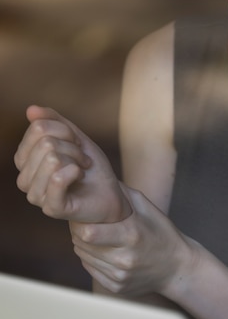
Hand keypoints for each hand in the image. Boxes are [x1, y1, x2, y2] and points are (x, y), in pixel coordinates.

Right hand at [15, 105, 131, 222]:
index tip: (77, 145)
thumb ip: (53, 122)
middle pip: (46, 143)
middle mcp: (24, 179)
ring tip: (82, 170)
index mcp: (24, 160)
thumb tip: (30, 110)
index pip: (39, 128)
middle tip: (83, 160)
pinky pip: (57, 179)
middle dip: (72, 147)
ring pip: (52, 159)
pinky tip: (80, 176)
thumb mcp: (74, 139)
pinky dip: (75, 172)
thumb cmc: (91, 169)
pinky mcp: (52, 208)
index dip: (65, 131)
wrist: (111, 194)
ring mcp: (36, 196)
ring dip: (76, 160)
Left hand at [69, 185, 198, 296]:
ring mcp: (119, 275)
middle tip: (89, 223)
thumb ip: (121, 194)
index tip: (84, 215)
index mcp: (132, 235)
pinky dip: (92, 259)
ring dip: (84, 245)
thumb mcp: (147, 208)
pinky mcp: (116, 287)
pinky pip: (90, 269)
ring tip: (99, 237)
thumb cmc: (162, 233)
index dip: (80, 222)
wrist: (177, 268)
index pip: (89, 232)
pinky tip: (105, 251)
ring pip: (83, 256)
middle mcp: (124, 259)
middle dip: (80, 231)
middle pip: (82, 244)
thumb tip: (95, 176)